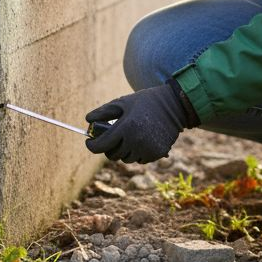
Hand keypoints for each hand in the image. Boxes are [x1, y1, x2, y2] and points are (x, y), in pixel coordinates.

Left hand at [84, 83, 198, 163]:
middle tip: (112, 138)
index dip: (92, 145)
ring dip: (123, 151)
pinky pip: (139, 159)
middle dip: (109, 147)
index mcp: (126, 127)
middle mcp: (136, 141)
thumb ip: (104, 111)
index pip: (101, 145)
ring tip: (128, 137)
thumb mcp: (123, 102)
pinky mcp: (156, 154)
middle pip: (112, 155)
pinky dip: (137, 153)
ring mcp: (147, 149)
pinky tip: (141, 140)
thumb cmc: (145, 102)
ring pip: (126, 159)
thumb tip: (87, 120)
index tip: (89, 141)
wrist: (174, 106)